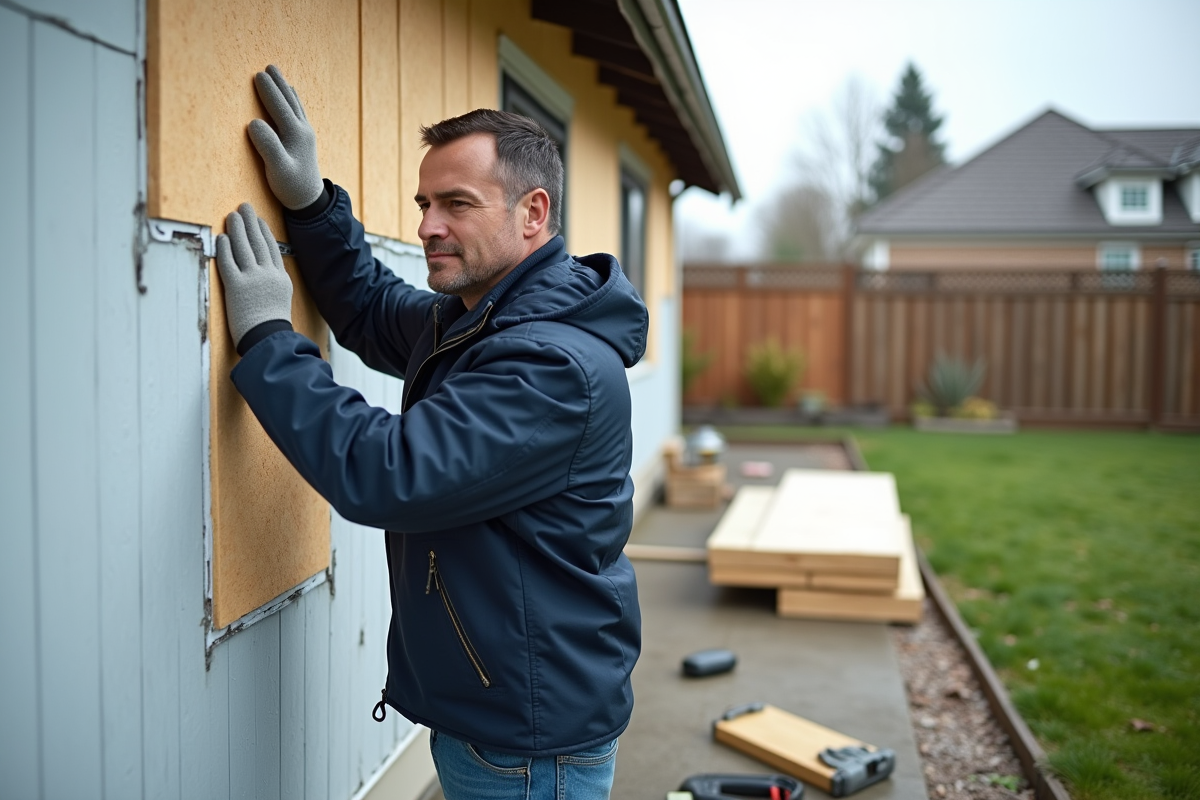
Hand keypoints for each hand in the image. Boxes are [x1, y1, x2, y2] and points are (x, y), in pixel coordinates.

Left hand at [215, 203, 292, 347]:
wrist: (269, 338)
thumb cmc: (273, 325)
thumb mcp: (281, 300)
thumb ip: (274, 283)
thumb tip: (267, 273)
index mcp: (280, 277)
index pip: (271, 248)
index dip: (264, 232)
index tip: (258, 221)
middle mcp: (268, 274)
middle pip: (258, 242)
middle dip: (251, 222)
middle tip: (245, 207)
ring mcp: (252, 279)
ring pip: (244, 247)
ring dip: (238, 229)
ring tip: (232, 216)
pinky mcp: (236, 286)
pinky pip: (229, 262)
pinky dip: (225, 248)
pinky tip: (222, 238)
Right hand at [248, 65, 323, 209]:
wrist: (310, 201)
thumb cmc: (291, 187)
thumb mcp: (277, 169)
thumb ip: (267, 146)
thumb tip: (254, 122)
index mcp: (296, 135)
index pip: (279, 107)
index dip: (268, 91)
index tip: (257, 75)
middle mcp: (303, 131)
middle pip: (289, 102)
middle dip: (278, 84)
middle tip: (269, 67)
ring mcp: (306, 135)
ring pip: (295, 105)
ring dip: (286, 89)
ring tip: (279, 76)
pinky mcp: (305, 141)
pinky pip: (299, 114)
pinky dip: (293, 101)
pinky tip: (292, 98)